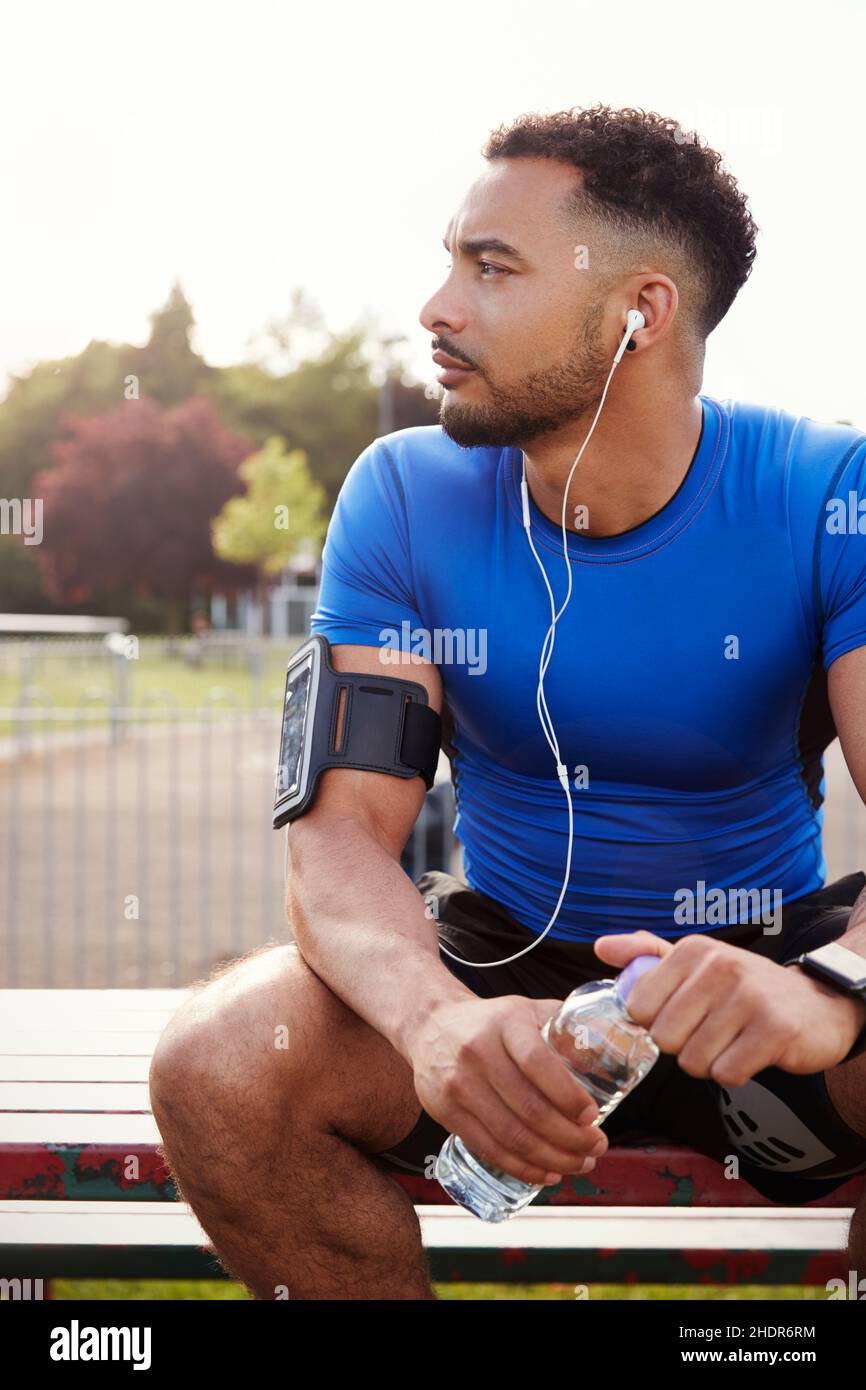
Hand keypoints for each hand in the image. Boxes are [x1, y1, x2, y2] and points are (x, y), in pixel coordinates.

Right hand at [408, 994, 607, 1185]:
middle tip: (597, 1148)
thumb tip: (612, 1040)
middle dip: (570, 1138)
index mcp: (505, 1023)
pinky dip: (521, 1168)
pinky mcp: (445, 1111)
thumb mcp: (524, 1009)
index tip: (593, 1115)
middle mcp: (477, 1051)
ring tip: (578, 1164)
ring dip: (551, 1159)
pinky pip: (488, 1148)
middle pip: (529, 1109)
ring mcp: (458, 1084)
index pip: (539, 1063)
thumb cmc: (491, 1022)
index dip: (568, 1095)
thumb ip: (562, 1023)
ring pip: (511, 1135)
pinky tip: (546, 1173)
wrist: (430, 1024)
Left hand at [593, 929, 865, 1082]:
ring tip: (731, 1041)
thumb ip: (647, 957)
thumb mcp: (698, 963)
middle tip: (711, 1032)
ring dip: (710, 1063)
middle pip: (665, 1037)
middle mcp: (721, 967)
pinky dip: (734, 1074)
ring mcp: (750, 997)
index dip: (655, 1022)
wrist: (817, 1005)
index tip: (681, 1016)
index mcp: (694, 950)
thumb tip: (600, 947)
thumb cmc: (745, 988)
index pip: (638, 1006)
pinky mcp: (775, 1031)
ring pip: (694, 1061)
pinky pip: (726, 1074)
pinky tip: (749, 1054)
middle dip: (683, 1046)